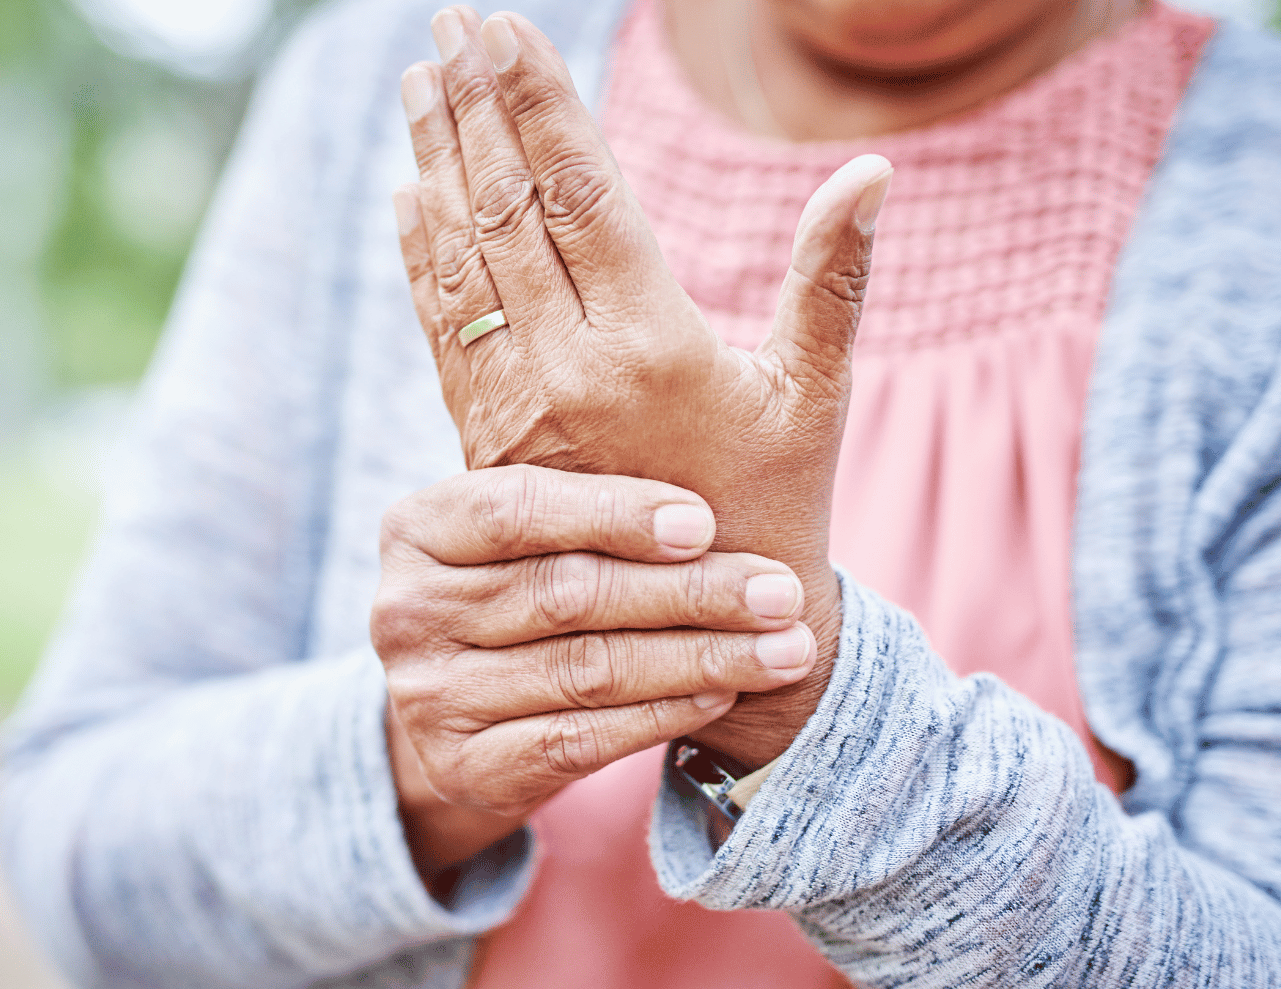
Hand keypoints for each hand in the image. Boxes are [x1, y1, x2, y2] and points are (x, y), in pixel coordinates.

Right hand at [374, 465, 816, 877]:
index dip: (613, 513)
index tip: (706, 521)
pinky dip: (662, 715)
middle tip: (780, 591)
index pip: (513, 509)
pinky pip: (581, 739)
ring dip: (700, 658)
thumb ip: (592, 476)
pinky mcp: (463, 768)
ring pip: (586, 671)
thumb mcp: (536, 527)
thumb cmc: (530, 588)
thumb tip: (709, 385)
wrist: (470, 717)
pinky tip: (724, 692)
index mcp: (414, 528)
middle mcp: (403, 611)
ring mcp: (426, 696)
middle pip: (564, 594)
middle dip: (688, 593)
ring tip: (784, 646)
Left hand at [393, 8, 890, 766]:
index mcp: (651, 343)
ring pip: (465, 262)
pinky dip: (424, 258)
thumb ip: (832, 279)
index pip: (580, 191)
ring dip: (436, 165)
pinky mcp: (488, 441)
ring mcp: (516, 408)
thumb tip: (870, 171)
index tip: (505, 28)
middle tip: (448, 23)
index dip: (539, 103)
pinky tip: (410, 198)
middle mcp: (568, 369)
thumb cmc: (780, 504)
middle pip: (507, 209)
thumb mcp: (814, 393)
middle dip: (475, 109)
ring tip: (420, 84)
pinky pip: (445, 330)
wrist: (703, 635)